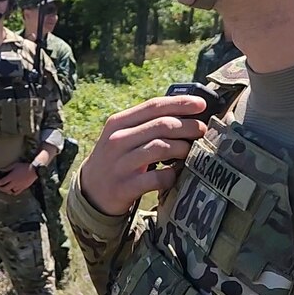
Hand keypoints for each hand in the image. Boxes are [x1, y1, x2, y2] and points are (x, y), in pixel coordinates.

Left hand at [0, 161, 37, 194]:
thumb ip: (7, 168)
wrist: (33, 170)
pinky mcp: (23, 188)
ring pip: (10, 192)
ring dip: (6, 191)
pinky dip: (13, 192)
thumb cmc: (24, 167)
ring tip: (5, 189)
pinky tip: (12, 190)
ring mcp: (19, 186)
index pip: (2, 182)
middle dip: (1, 188)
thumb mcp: (14, 165)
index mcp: (11, 177)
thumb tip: (0, 170)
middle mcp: (14, 183)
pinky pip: (16, 192)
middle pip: (5, 189)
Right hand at [79, 95, 207, 215]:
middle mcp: (117, 140)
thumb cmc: (116, 158)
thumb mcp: (122, 135)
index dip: (180, 103)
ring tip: (190, 151)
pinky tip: (174, 175)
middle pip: (162, 125)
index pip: (153, 106)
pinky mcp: (125, 186)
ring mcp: (121, 164)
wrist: (91, 190)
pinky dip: (171, 175)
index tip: (201, 104)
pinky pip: (157, 178)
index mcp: (118, 122)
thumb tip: (184, 113)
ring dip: (183, 149)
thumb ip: (146, 123)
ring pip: (162, 148)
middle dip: (188, 126)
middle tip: (202, 130)